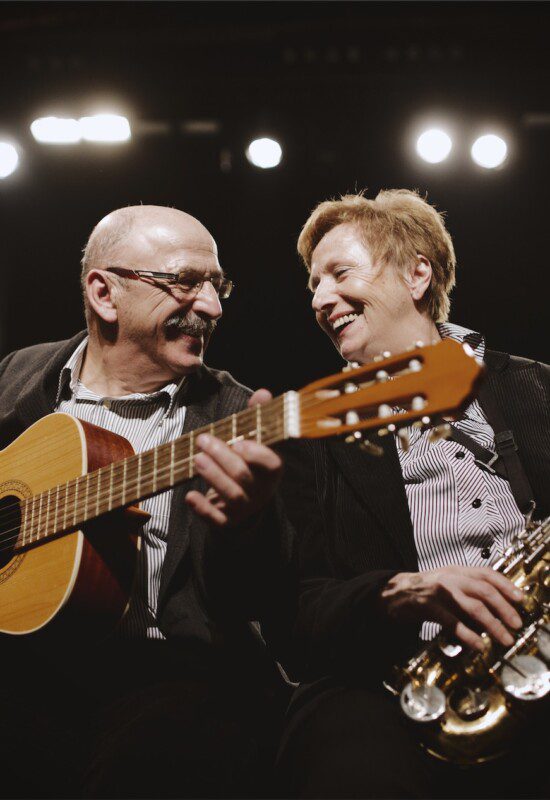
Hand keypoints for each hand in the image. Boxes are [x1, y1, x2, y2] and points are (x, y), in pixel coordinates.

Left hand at [185, 389, 282, 526]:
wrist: (245, 510)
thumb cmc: (248, 467)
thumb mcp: (255, 444)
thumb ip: (257, 418)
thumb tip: (262, 392)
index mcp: (270, 470)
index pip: (272, 464)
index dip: (257, 454)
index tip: (239, 442)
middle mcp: (261, 491)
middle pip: (244, 475)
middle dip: (222, 456)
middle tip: (202, 440)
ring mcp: (245, 508)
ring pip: (232, 495)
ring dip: (213, 476)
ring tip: (196, 458)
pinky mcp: (228, 522)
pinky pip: (217, 519)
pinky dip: (203, 509)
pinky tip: (190, 496)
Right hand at [378, 565, 523, 650]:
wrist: (392, 593)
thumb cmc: (424, 591)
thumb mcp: (447, 582)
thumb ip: (468, 589)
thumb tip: (495, 608)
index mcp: (457, 570)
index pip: (487, 573)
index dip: (506, 585)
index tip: (520, 599)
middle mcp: (450, 577)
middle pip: (484, 590)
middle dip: (504, 608)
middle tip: (516, 623)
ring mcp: (439, 591)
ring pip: (473, 607)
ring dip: (493, 625)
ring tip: (503, 638)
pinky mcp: (429, 607)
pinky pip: (454, 623)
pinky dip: (469, 635)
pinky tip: (479, 645)